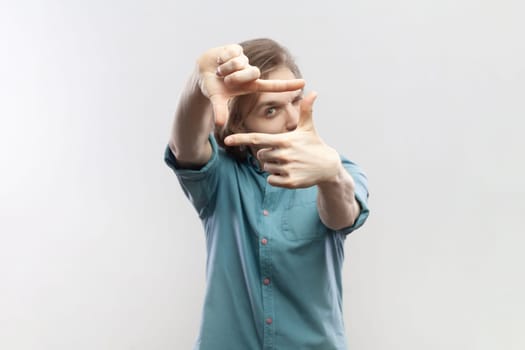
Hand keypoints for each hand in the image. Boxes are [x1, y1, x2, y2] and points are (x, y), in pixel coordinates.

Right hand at [196, 44, 304, 125]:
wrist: (202, 73)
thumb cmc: (213, 88)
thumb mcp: (218, 100)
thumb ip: (220, 110)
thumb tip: (218, 123)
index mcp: (252, 85)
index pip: (273, 86)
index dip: (288, 85)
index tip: (303, 83)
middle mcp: (251, 72)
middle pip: (253, 72)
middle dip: (236, 76)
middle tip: (225, 80)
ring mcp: (245, 60)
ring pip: (240, 62)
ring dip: (226, 68)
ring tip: (220, 71)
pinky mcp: (237, 49)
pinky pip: (232, 52)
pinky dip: (222, 58)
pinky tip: (219, 60)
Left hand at [224, 92, 342, 187]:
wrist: (328, 166)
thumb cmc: (314, 144)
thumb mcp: (308, 128)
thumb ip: (306, 110)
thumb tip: (313, 91)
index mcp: (284, 140)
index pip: (257, 139)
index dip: (240, 139)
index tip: (226, 140)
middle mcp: (284, 154)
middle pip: (261, 155)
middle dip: (268, 155)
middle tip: (284, 154)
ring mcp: (287, 168)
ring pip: (266, 168)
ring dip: (274, 166)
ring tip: (290, 163)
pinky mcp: (290, 182)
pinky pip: (271, 180)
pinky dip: (276, 178)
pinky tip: (289, 173)